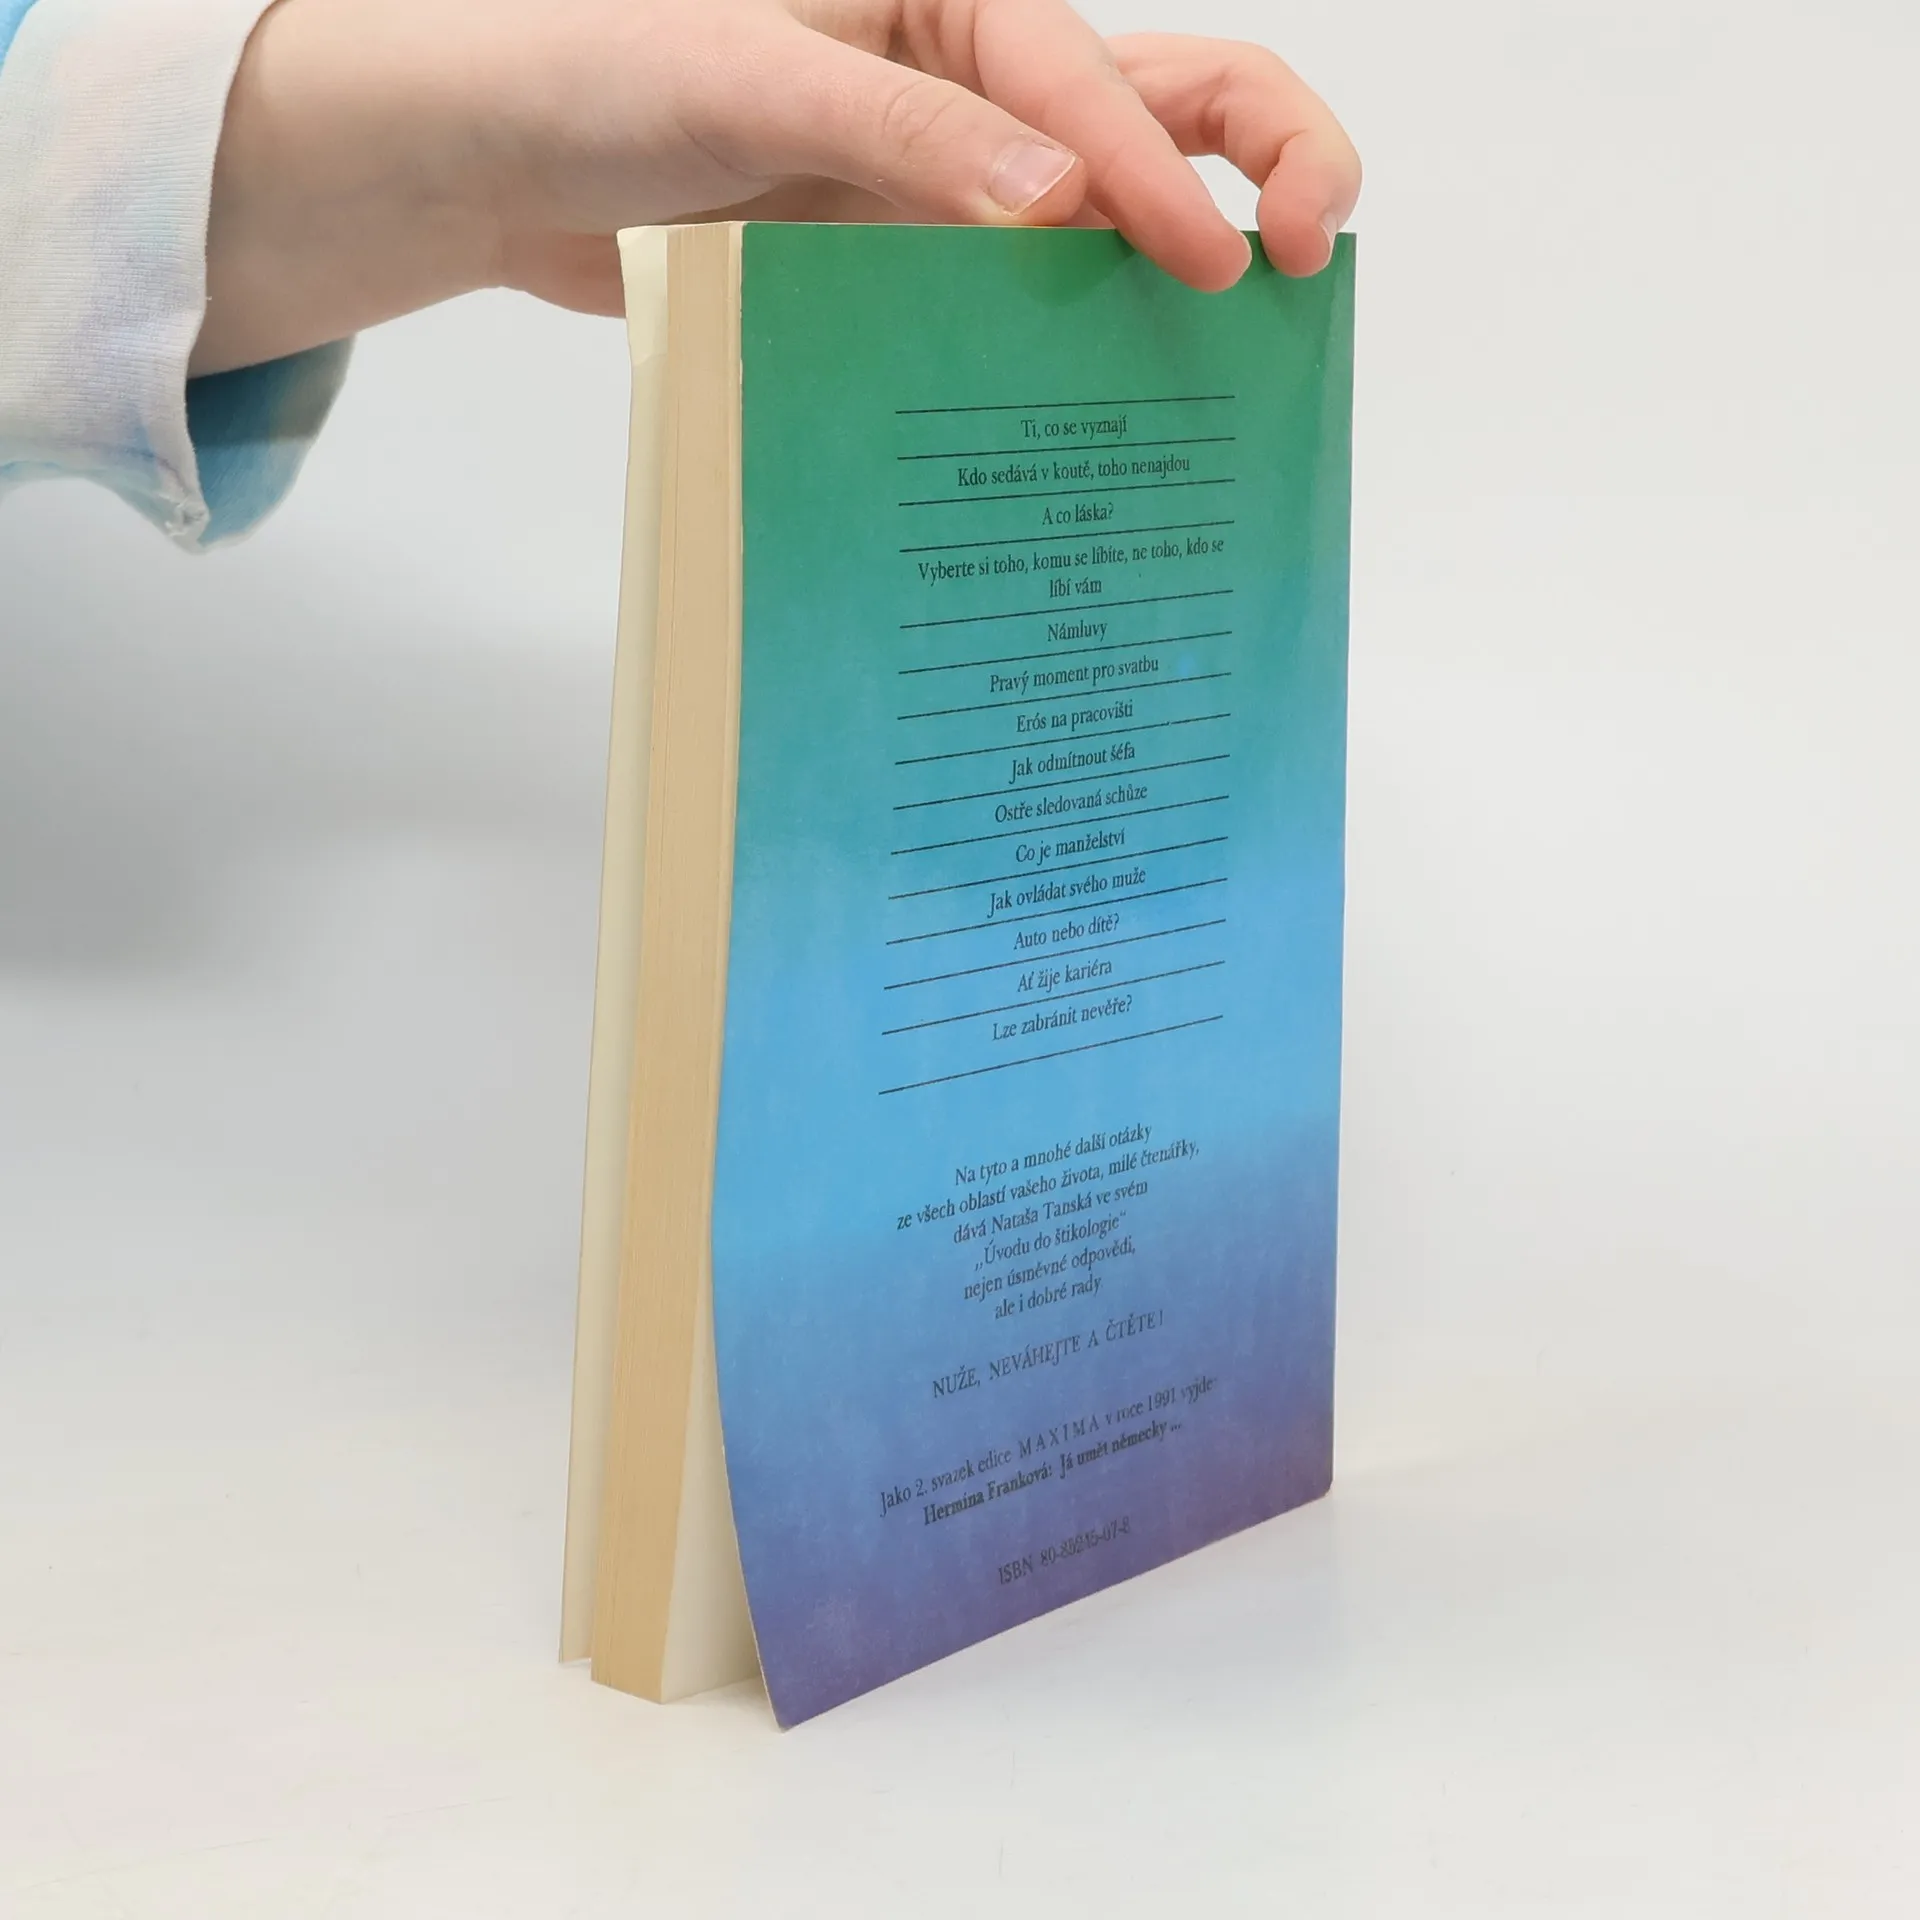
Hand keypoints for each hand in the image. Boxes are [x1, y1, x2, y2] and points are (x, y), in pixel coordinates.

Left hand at [195, 0, 1360, 374]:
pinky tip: (1115, 402)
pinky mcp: (914, 265)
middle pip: (1166, 95)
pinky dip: (1083, 339)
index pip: (1086, 73)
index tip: (1213, 262)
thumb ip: (900, 131)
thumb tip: (1056, 205)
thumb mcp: (745, 77)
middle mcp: (973, 80)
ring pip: (1115, 208)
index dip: (1157, 168)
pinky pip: (1026, 299)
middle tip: (1305, 258)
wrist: (504, 160)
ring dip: (1188, 261)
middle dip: (1259, 158)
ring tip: (1249, 345)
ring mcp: (951, 180)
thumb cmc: (598, 70)